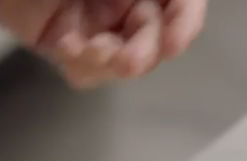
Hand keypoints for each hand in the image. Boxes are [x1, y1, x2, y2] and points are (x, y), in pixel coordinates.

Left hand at [0, 0, 207, 88]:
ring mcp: (92, 19)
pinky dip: (81, 65)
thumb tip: (171, 3)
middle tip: (129, 59)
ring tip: (88, 50)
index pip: (181, 2)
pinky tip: (65, 46)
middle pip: (156, 34)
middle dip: (144, 51)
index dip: (185, 22)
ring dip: (111, 63)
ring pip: (122, 59)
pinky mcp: (62, 40)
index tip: (175, 41)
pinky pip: (84, 67)